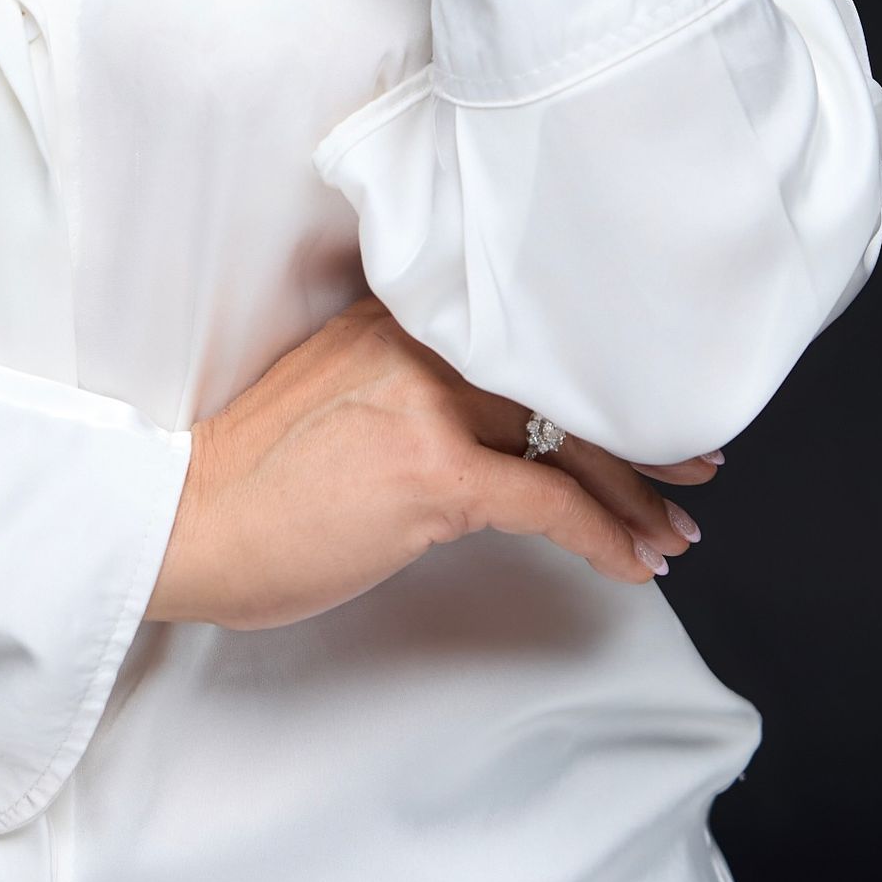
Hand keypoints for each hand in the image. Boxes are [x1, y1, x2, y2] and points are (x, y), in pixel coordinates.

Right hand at [145, 296, 718, 627]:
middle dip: (638, 430)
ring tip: (677, 528)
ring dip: (635, 492)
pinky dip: (605, 537)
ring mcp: (423, 406)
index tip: (643, 400)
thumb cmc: (250, 481)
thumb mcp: (329, 394)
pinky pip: (548, 503)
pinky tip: (633, 565)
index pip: (517, 338)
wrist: (183, 523)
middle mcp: (413, 344)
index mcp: (389, 317)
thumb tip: (482, 425)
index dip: (592, 375)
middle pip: (555, 380)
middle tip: (697, 460)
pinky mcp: (429, 475)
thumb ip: (401, 384)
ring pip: (566, 439)